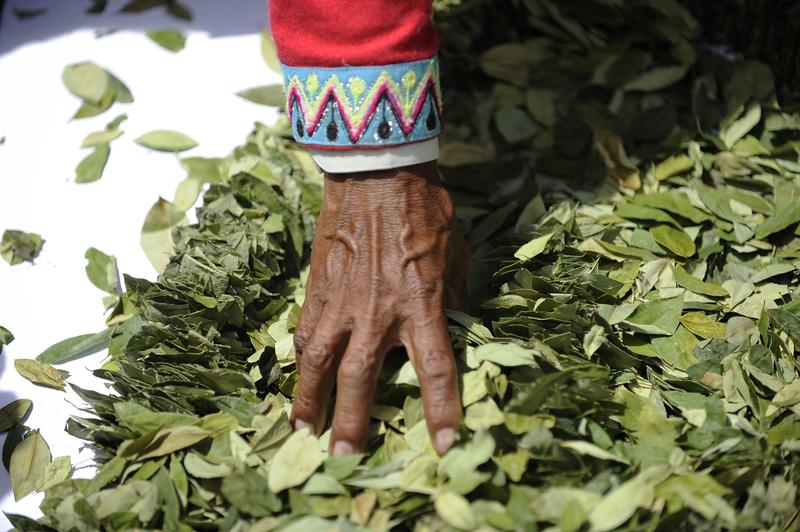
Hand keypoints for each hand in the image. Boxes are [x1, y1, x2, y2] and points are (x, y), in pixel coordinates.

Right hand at [290, 160, 468, 455]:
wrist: (376, 172)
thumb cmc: (424, 211)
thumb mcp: (455, 255)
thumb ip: (456, 299)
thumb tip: (465, 330)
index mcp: (420, 303)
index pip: (436, 369)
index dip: (442, 409)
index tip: (445, 443)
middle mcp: (377, 311)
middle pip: (360, 380)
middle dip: (353, 423)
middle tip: (345, 458)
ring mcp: (341, 301)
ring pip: (319, 362)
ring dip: (311, 401)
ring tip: (304, 432)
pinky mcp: (318, 288)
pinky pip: (306, 331)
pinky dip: (302, 360)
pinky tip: (300, 378)